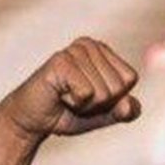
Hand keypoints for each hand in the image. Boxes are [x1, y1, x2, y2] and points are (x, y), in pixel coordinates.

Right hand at [0, 36, 140, 141]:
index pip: (130, 78)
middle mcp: (90, 44)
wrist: (34, 119)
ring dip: (85, 105)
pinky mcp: (60, 62)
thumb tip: (129, 105)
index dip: (114, 98)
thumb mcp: (105, 115)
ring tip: (67, 96)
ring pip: (102, 92)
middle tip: (77, 99)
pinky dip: (74, 103)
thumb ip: (125, 112)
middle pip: (117, 87)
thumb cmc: (69, 112)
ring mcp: (74, 51)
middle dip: (99, 103)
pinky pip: (86, 93)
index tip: (92, 97)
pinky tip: (59, 95)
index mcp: (104, 51)